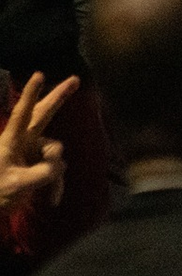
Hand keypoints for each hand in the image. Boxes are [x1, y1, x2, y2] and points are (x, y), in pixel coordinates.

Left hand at [0, 72, 76, 213]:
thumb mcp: (19, 184)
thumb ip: (43, 172)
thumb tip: (61, 164)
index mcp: (11, 141)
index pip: (22, 114)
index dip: (30, 94)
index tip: (39, 75)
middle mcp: (23, 142)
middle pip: (43, 114)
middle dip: (58, 97)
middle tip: (76, 80)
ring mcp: (31, 153)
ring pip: (55, 153)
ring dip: (55, 174)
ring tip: (50, 196)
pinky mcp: (37, 165)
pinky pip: (56, 170)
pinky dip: (55, 185)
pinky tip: (52, 201)